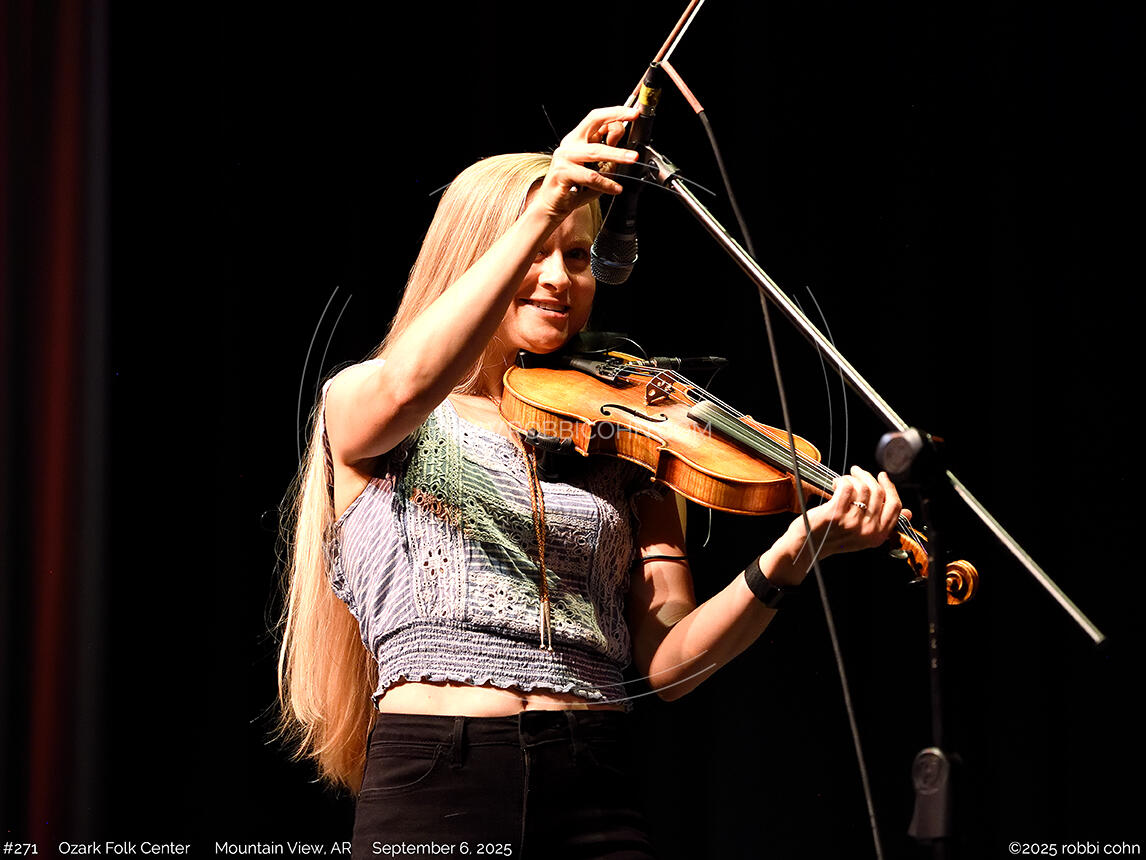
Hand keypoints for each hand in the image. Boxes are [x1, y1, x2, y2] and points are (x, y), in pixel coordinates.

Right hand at [530, 106, 640, 220]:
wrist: (553, 206)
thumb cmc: (574, 187)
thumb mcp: (597, 166)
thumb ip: (608, 149)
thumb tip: (620, 131)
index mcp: (577, 139)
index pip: (596, 118)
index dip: (615, 112)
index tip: (633, 113)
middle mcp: (569, 144)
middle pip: (594, 125)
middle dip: (617, 123)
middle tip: (635, 121)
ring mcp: (564, 157)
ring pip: (595, 151)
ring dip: (617, 154)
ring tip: (632, 159)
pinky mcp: (562, 173)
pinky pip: (590, 177)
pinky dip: (606, 183)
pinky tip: (616, 188)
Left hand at [779, 467, 906, 572]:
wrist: (809, 545)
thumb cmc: (835, 536)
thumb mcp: (864, 535)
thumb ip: (884, 523)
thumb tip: (908, 512)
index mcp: (878, 535)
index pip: (894, 506)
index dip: (890, 488)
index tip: (882, 476)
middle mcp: (867, 530)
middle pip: (878, 493)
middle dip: (867, 477)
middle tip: (857, 471)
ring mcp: (852, 522)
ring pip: (862, 488)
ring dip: (852, 478)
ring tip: (843, 480)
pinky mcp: (835, 513)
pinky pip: (846, 487)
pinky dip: (841, 480)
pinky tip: (835, 484)